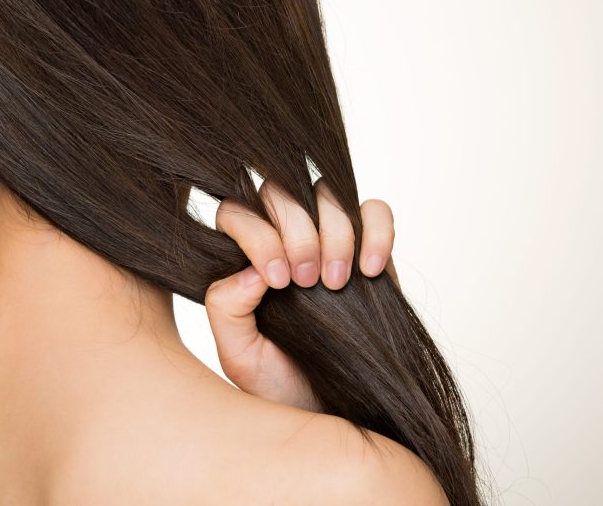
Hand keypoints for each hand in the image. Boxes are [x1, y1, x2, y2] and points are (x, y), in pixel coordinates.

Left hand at [204, 179, 398, 411]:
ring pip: (327, 193)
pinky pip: (375, 212)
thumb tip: (250, 267)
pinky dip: (376, 231)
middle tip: (307, 282)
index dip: (258, 234)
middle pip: (281, 191)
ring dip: (335, 233)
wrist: (333, 411)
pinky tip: (370, 272)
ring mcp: (326, 240)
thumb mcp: (239, 356)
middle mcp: (281, 240)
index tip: (278, 280)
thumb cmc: (281, 386)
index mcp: (241, 258)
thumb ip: (226, 308)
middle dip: (297, 232)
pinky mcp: (367, 249)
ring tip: (335, 283)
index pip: (236, 211)